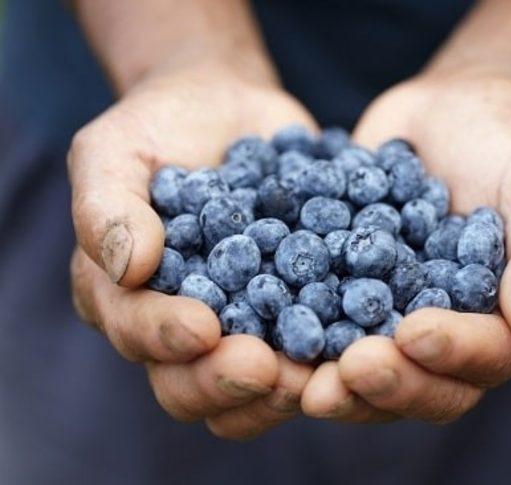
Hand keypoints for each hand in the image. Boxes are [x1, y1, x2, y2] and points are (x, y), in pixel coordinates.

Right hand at [69, 56, 315, 439]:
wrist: (227, 106)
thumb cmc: (158, 127)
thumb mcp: (115, 152)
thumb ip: (107, 208)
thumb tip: (130, 267)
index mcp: (127, 299)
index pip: (139, 334)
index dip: (166, 339)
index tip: (203, 329)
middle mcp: (185, 323)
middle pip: (194, 382)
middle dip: (228, 381)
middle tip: (268, 369)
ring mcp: (246, 320)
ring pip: (256, 382)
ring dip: (286, 386)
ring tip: (319, 371)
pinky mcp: (298, 304)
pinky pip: (319, 336)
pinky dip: (339, 344)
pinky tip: (366, 335)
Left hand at [301, 69, 510, 422]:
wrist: (456, 110)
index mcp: (507, 324)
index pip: (487, 357)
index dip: (453, 353)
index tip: (413, 334)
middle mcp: (452, 337)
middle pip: (423, 384)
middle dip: (386, 382)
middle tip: (345, 371)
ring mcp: (396, 321)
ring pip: (367, 370)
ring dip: (332, 378)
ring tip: (292, 372)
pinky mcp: (349, 297)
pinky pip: (322, 322)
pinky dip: (292, 328)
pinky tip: (256, 322)